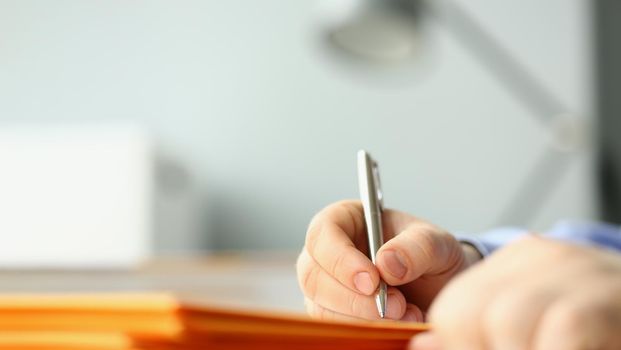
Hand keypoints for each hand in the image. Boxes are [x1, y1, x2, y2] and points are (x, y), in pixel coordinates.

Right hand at [296, 200, 480, 321]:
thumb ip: (417, 247)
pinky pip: (334, 328)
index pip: (321, 234)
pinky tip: (398, 325)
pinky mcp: (331, 313)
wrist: (439, 288)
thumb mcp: (436, 242)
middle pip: (313, 276)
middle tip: (396, 305)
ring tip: (406, 313)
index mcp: (344, 220)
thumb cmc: (430, 255)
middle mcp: (326, 253)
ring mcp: (325, 285)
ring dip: (362, 319)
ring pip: (320, 307)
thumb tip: (386, 262)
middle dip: (353, 298)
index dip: (340, 260)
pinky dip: (365, 332)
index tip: (372, 281)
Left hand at [411, 235, 620, 349]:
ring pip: (506, 319)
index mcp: (513, 266)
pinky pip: (561, 328)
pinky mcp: (606, 292)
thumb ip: (482, 334)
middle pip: (466, 310)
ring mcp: (575, 268)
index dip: (455, 346)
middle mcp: (537, 258)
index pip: (453, 308)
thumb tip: (425, 346)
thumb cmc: (600, 330)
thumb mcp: (536, 331)